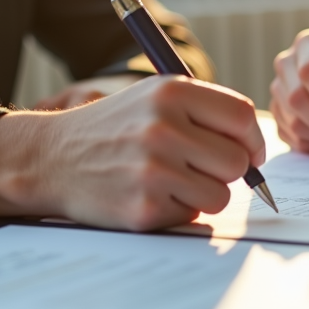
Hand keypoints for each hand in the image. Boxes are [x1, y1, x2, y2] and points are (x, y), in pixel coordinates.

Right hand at [0, 76, 265, 230]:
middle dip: (226, 170)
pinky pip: (191, 216)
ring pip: (220, 194)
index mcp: (170, 92)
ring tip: (171, 180)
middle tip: (199, 168)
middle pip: (236, 161)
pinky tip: (148, 194)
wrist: (52, 158)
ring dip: (204, 193)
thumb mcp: (154, 97)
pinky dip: (178, 210)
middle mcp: (163, 127)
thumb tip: (256, 149)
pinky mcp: (143, 208)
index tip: (249, 152)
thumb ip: (205, 111)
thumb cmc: (115, 127)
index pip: (241, 116)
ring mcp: (153, 170)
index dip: (252, 139)